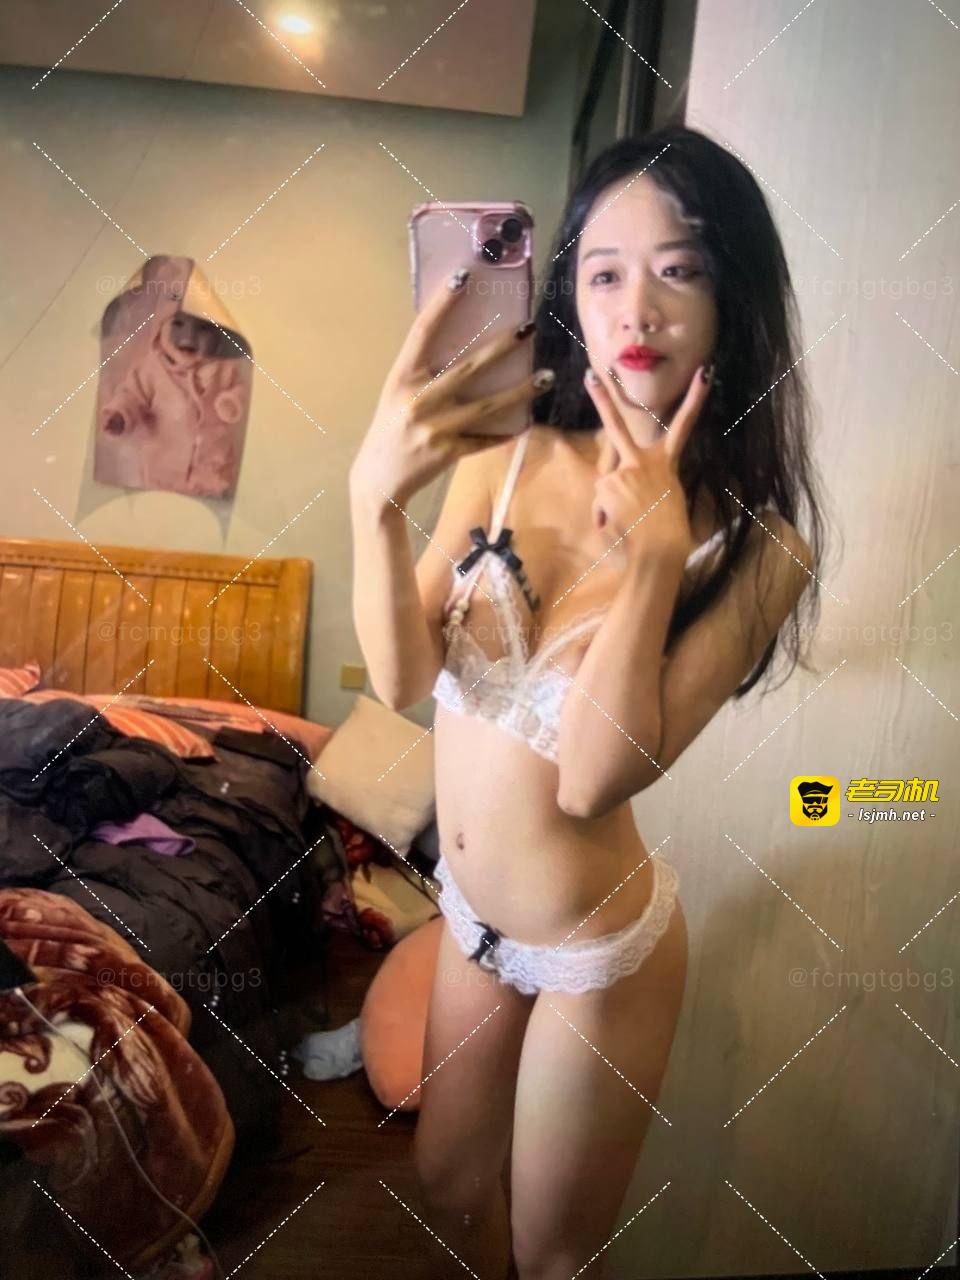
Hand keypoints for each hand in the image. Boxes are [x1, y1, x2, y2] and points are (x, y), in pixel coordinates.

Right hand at [349, 267, 550, 509]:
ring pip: (488, 406)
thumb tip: (463, 345)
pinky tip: (525, 421)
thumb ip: (423, 373)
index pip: (423, 332)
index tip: (464, 275)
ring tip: (547, 376)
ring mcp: (435, 427)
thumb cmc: (391, 429)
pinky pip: (485, 439)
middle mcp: (418, 399)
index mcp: (402, 378)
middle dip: (503, 345)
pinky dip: (505, 432)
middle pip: (469, 366)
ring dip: (522, 390)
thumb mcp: (398, 395)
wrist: (378, 482)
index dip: (442, 302)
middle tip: (530, 326)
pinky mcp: (448, 452)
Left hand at [584, 362, 713, 561]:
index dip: (695, 399)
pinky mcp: (608, 484)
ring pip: (606, 486)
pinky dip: (604, 518)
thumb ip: (641, 484)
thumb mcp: (664, 500)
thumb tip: (616, 483)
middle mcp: (644, 461)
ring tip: (629, 523)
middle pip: (618, 427)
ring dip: (610, 506)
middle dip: (603, 400)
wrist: (660, 551)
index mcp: (666, 464)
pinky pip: (599, 504)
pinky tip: (620, 526)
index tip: (704, 373)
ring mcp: (624, 470)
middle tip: (592, 375)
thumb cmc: (668, 534)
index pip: (683, 426)